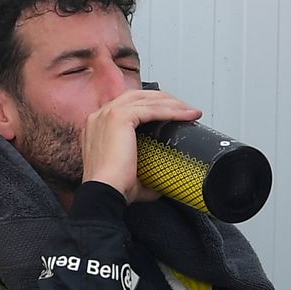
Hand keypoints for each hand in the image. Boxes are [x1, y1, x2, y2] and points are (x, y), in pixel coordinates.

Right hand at [80, 89, 201, 203]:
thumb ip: (146, 170)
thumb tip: (164, 177)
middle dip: (164, 100)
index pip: (129, 105)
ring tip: (190, 111)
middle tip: (185, 110)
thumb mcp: (130, 173)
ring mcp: (108, 114)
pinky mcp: (119, 117)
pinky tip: (186, 115)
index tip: (171, 113)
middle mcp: (100, 116)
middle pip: (138, 96)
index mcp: (99, 126)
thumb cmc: (114, 187)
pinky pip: (152, 109)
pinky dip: (171, 111)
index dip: (152, 106)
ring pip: (147, 100)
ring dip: (172, 103)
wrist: (104, 193)